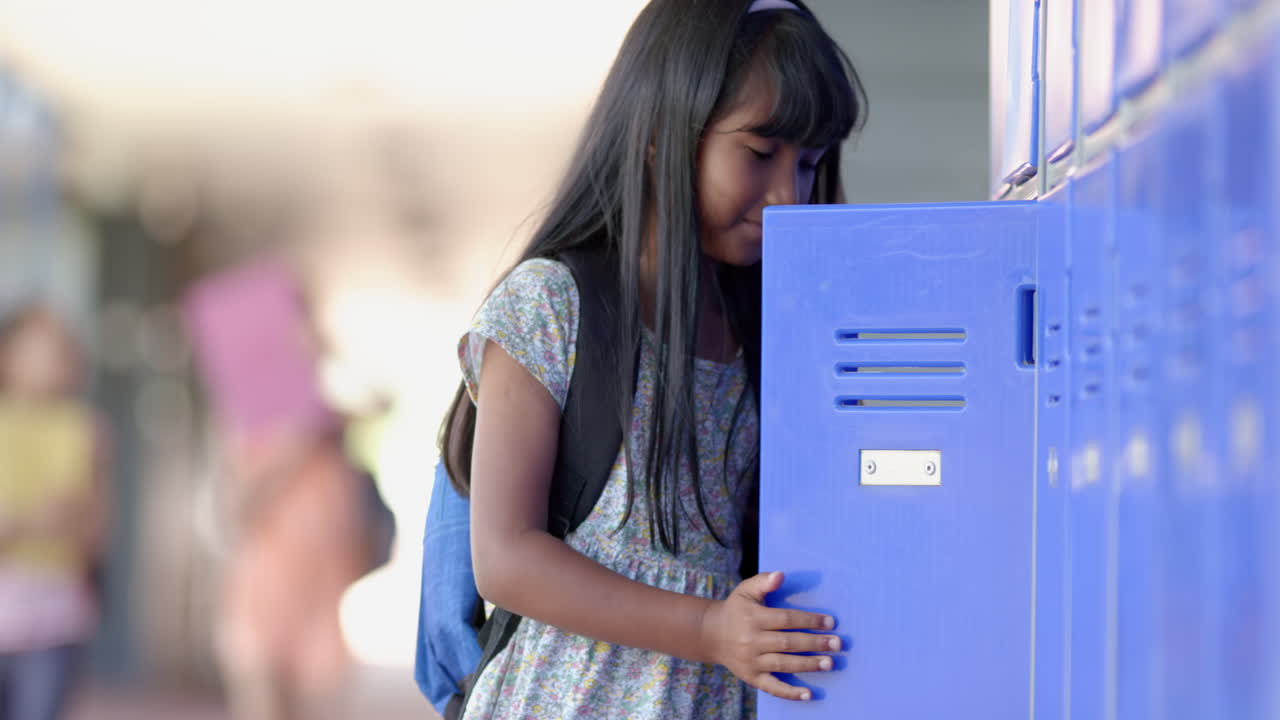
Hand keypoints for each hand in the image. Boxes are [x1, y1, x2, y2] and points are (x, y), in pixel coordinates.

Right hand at [699, 571, 839, 700]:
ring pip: (784, 664)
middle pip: (789, 643)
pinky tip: (808, 694)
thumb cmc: (736, 609)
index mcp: (753, 618)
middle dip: (815, 643)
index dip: (809, 620)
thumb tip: (781, 575)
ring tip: (830, 662)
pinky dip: (790, 692)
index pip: (786, 619)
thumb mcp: (746, 590)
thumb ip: (763, 581)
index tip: (830, 622)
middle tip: (837, 644)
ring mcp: (751, 661)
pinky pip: (772, 687)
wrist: (711, 634)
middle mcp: (752, 641)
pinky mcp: (751, 677)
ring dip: (809, 664)